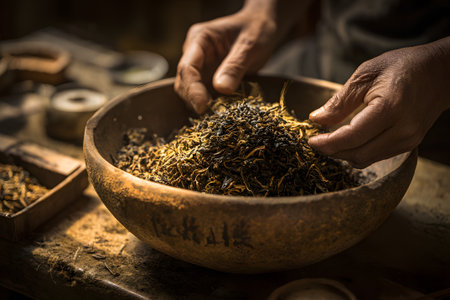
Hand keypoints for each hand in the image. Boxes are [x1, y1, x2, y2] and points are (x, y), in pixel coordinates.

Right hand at [175, 0, 310, 113]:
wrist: (263, 27)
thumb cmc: (258, 29)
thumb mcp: (251, 45)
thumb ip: (235, 65)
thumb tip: (221, 89)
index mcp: (200, 39)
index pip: (187, 67)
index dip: (193, 89)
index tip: (204, 106)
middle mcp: (194, 53)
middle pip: (183, 81)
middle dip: (193, 100)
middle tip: (211, 116)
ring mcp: (200, 66)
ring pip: (189, 91)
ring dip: (199, 104)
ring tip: (216, 116)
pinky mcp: (208, 78)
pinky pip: (202, 94)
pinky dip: (208, 105)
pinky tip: (220, 112)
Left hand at [309, 37, 449, 167]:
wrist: (441, 73)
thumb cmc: (403, 66)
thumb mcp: (366, 74)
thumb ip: (340, 100)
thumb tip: (317, 119)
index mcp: (390, 108)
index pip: (352, 137)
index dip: (328, 143)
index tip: (311, 140)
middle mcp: (402, 130)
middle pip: (358, 154)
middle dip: (333, 151)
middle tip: (317, 140)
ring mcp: (408, 140)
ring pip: (366, 159)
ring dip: (344, 153)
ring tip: (329, 140)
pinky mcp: (409, 145)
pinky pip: (376, 156)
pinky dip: (358, 151)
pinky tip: (348, 140)